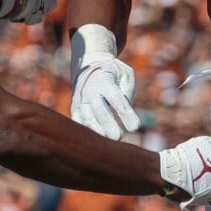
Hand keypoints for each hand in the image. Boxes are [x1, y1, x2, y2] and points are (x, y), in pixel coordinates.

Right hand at [69, 25, 138, 139]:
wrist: (88, 66)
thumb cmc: (114, 74)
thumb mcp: (126, 74)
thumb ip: (128, 90)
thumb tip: (127, 111)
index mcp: (105, 79)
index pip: (115, 97)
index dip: (125, 113)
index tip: (135, 127)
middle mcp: (90, 90)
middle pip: (98, 108)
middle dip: (107, 124)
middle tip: (118, 137)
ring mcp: (80, 99)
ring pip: (85, 117)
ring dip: (97, 131)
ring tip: (109, 144)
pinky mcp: (75, 109)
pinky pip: (78, 122)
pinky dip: (86, 132)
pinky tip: (98, 141)